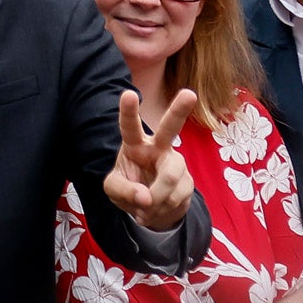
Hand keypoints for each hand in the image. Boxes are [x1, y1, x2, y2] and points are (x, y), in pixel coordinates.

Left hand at [103, 88, 200, 231]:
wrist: (151, 209)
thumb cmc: (128, 188)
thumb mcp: (114, 190)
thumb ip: (124, 191)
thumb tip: (146, 198)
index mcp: (134, 143)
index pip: (129, 125)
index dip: (128, 110)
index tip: (129, 94)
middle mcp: (158, 147)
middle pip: (170, 128)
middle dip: (179, 109)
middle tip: (189, 93)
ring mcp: (176, 163)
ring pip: (169, 178)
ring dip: (155, 200)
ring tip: (144, 207)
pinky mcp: (188, 181)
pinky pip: (176, 197)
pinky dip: (161, 209)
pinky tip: (156, 209)